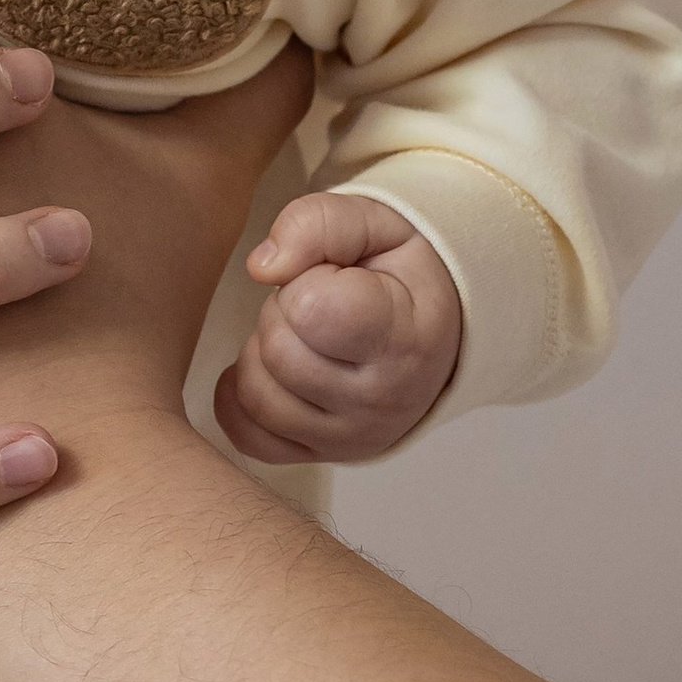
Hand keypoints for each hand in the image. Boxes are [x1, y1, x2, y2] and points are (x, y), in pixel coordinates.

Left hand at [216, 194, 462, 466]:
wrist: (438, 333)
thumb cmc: (400, 275)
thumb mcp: (376, 224)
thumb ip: (317, 224)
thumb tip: (260, 267)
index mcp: (403, 339)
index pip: (311, 308)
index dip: (308, 279)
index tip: (338, 278)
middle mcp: (382, 401)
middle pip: (277, 351)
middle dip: (282, 313)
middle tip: (316, 304)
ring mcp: (352, 438)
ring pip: (257, 395)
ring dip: (262, 353)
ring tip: (302, 336)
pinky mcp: (322, 457)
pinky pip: (249, 436)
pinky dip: (242, 399)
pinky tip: (270, 369)